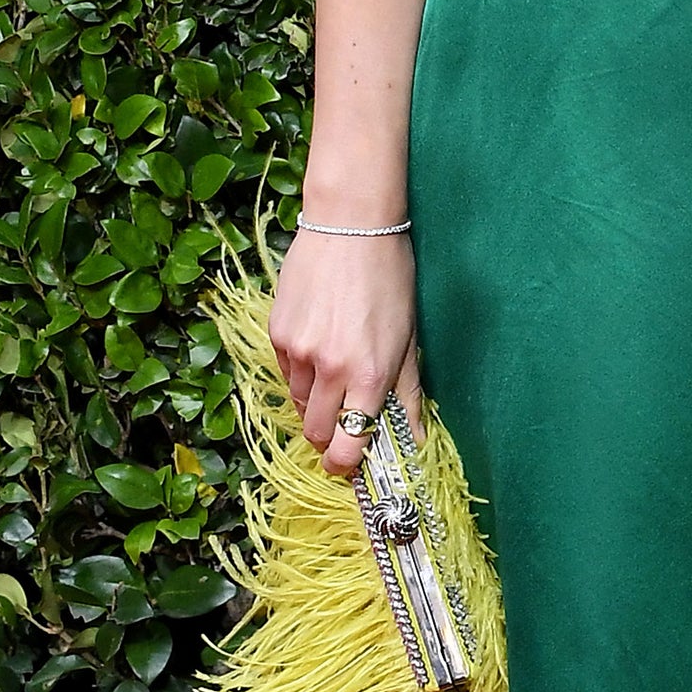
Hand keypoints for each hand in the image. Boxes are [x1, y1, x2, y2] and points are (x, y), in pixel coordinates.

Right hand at [267, 227, 423, 476]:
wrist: (349, 227)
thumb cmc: (390, 277)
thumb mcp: (409, 336)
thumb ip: (408, 393)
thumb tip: (414, 438)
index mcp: (370, 375)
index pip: (348, 447)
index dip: (345, 465)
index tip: (348, 464)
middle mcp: (331, 370)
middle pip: (315, 433)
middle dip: (327, 437)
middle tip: (341, 421)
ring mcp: (300, 352)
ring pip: (296, 403)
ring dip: (313, 402)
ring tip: (333, 371)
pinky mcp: (277, 334)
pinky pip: (284, 371)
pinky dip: (299, 371)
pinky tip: (317, 343)